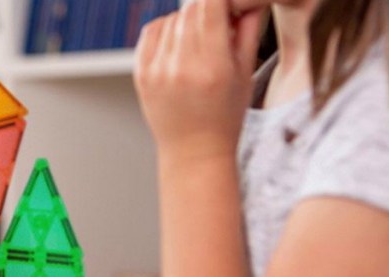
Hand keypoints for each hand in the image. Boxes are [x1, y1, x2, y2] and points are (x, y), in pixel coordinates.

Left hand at [134, 0, 264, 165]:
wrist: (193, 151)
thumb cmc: (224, 116)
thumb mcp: (245, 73)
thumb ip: (247, 30)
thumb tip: (246, 0)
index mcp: (213, 67)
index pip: (211, 6)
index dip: (220, 0)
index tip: (227, 6)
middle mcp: (182, 67)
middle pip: (191, 9)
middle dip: (207, 8)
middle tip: (217, 22)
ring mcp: (158, 71)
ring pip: (172, 18)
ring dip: (187, 20)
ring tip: (199, 39)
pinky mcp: (142, 74)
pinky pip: (152, 32)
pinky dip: (166, 29)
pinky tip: (178, 41)